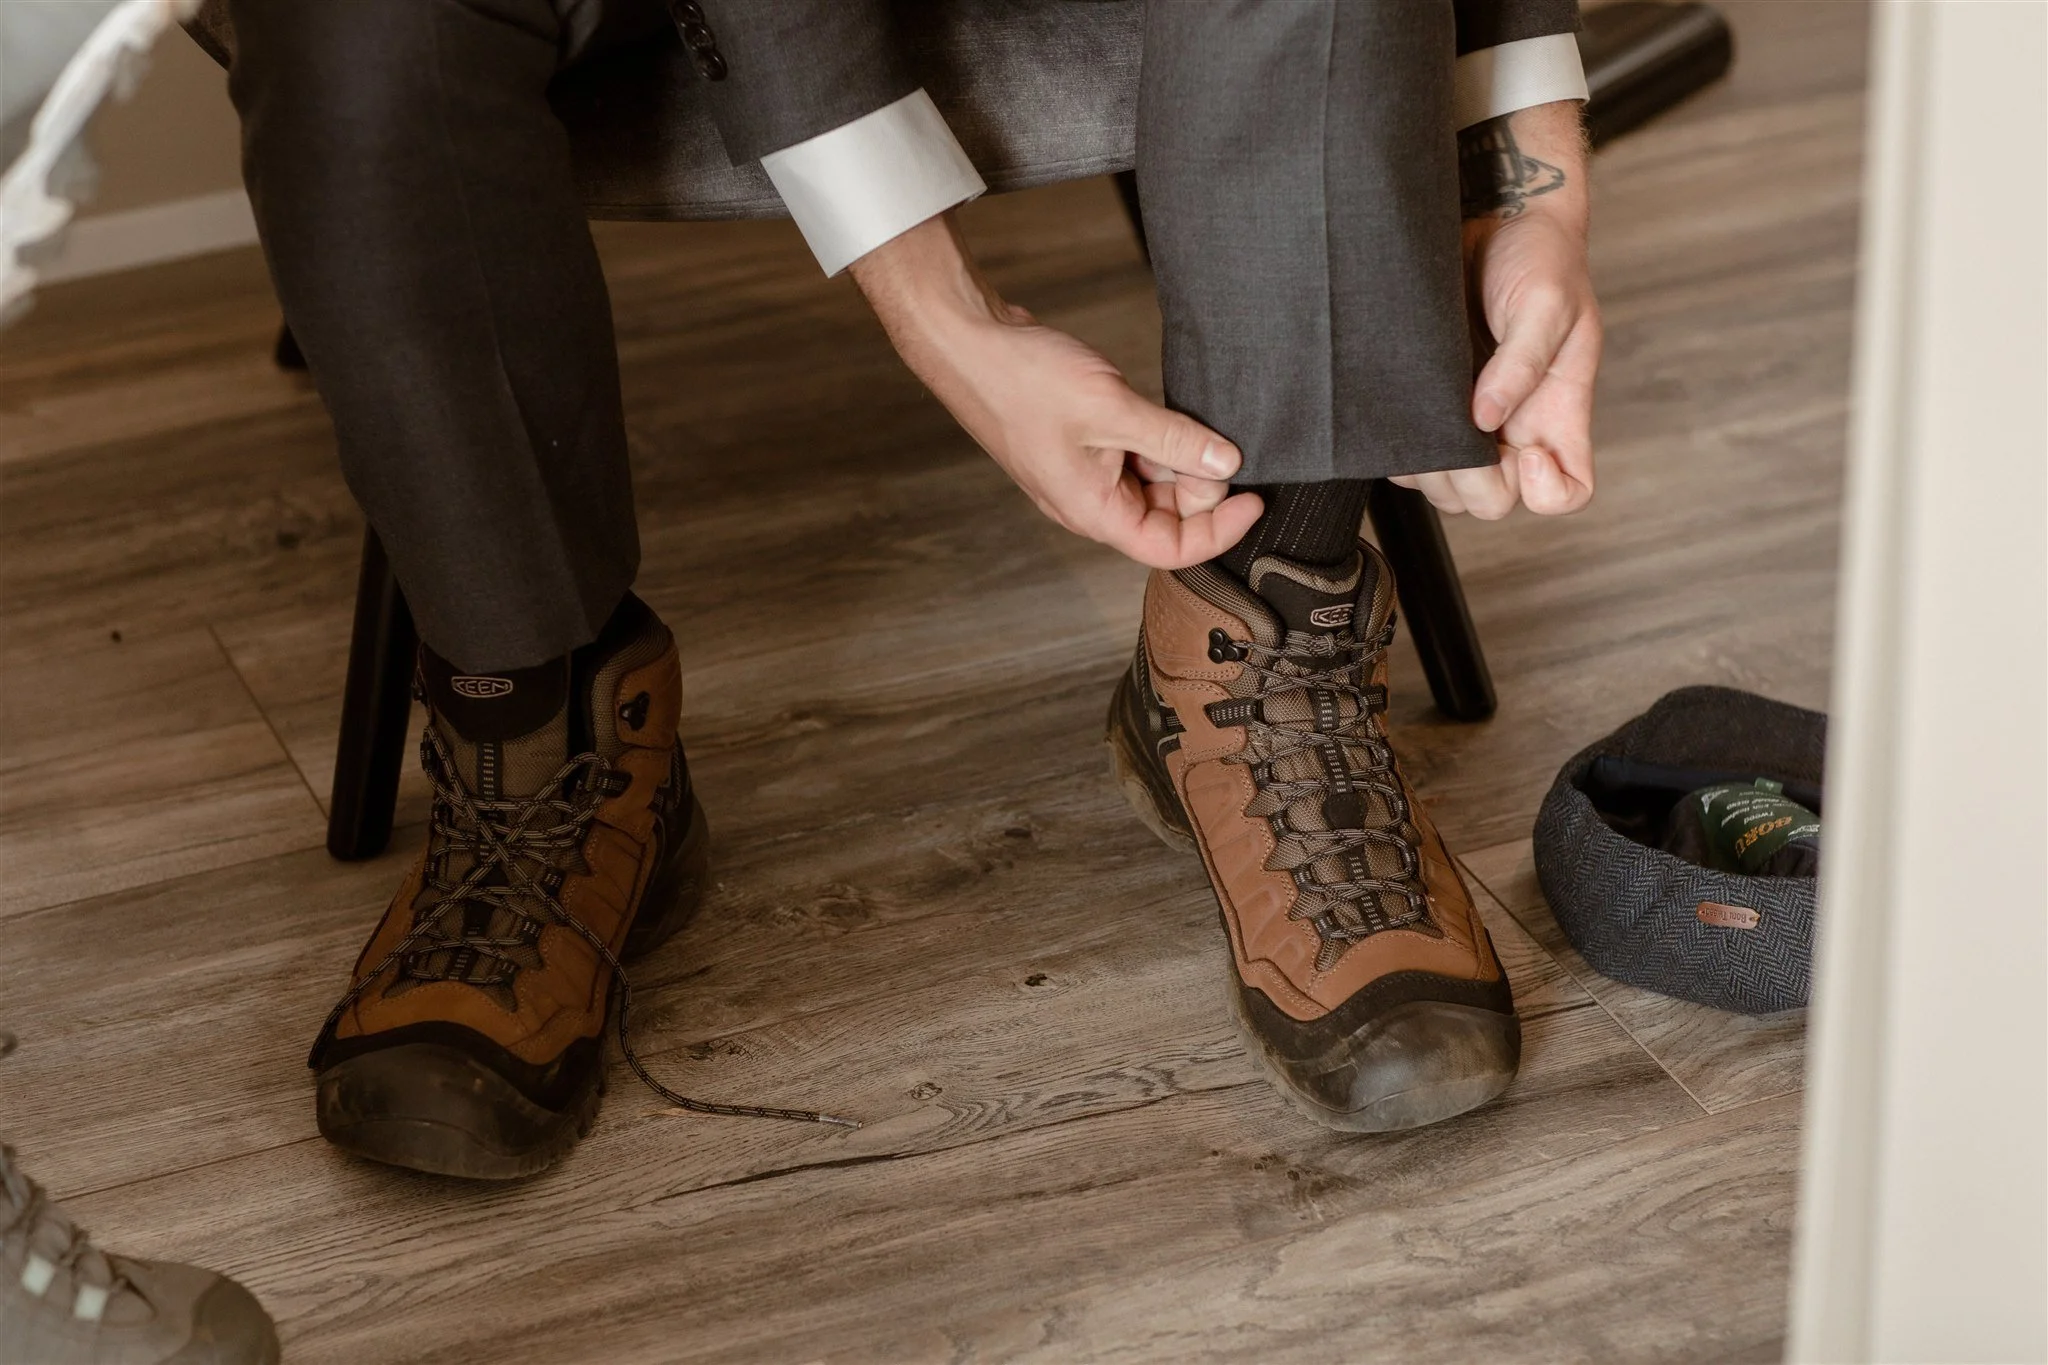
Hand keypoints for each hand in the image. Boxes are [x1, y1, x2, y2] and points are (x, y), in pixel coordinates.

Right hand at [850, 215, 1261, 567]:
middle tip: (1210, 436)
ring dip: (1176, 457)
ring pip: (1150, 485)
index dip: (1218, 530)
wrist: (968, 343)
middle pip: (1164, 517)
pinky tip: (1158, 409)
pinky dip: (1154, 440)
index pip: (1170, 549)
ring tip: (1178, 415)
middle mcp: (1087, 503)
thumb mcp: (1112, 407)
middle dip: (1197, 483)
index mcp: (1092, 510)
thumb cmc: (1022, 378)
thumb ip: (1174, 440)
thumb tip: (1225, 464)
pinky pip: (1132, 458)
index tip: (1252, 496)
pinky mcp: (1080, 447)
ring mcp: (1082, 475)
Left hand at [1392, 101, 1602, 519]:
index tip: (1523, 453)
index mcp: (1558, 412)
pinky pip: (1412, 452)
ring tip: (1421, 421)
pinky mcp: (1427, 401)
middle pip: (1494, 500)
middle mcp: (1514, 425)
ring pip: (1446, 486)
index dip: (1546, 491)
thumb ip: (1522, 362)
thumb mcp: (1547, 302)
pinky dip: (1401, 445)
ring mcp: (1468, 418)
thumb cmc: (1536, 253)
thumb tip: (1486, 418)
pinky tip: (1395, 412)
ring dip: (1430, 470)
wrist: (1488, 212)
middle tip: (1453, 440)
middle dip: (1472, 485)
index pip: (1568, 490)